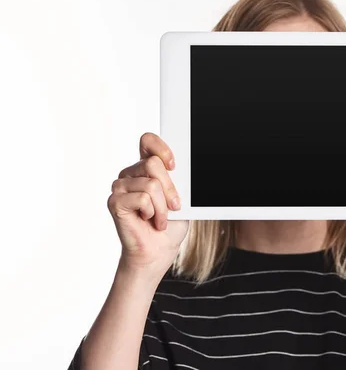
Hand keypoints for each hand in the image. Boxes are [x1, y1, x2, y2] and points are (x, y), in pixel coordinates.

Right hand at [107, 132, 188, 280]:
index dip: (161, 148)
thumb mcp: (181, 197)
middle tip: (174, 206)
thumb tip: (182, 168)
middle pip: (153, 164)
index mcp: (145, 167)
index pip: (147, 141)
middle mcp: (130, 173)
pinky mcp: (115, 202)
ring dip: (163, 206)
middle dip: (170, 189)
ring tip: (159, 218)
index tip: (174, 165)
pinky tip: (148, 220)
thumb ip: (177, 180)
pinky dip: (153, 212)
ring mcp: (120, 187)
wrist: (159, 251)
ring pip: (150, 184)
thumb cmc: (170, 225)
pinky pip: (142, 198)